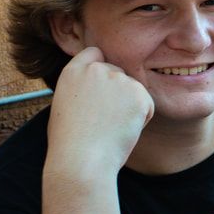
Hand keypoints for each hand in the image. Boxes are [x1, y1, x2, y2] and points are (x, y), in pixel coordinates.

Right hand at [46, 47, 153, 174]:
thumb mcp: (66, 106)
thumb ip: (82, 89)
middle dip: (118, 92)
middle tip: (105, 120)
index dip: (101, 67)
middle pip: (118, 72)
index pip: (94, 53)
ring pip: (134, 89)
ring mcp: (118, 79)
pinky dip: (141, 118)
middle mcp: (96, 69)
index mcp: (73, 71)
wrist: (82, 160)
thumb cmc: (70, 143)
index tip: (102, 85)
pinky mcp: (138, 93)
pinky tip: (123, 130)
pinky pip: (147, 104)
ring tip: (111, 128)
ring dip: (130, 106)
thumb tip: (98, 89)